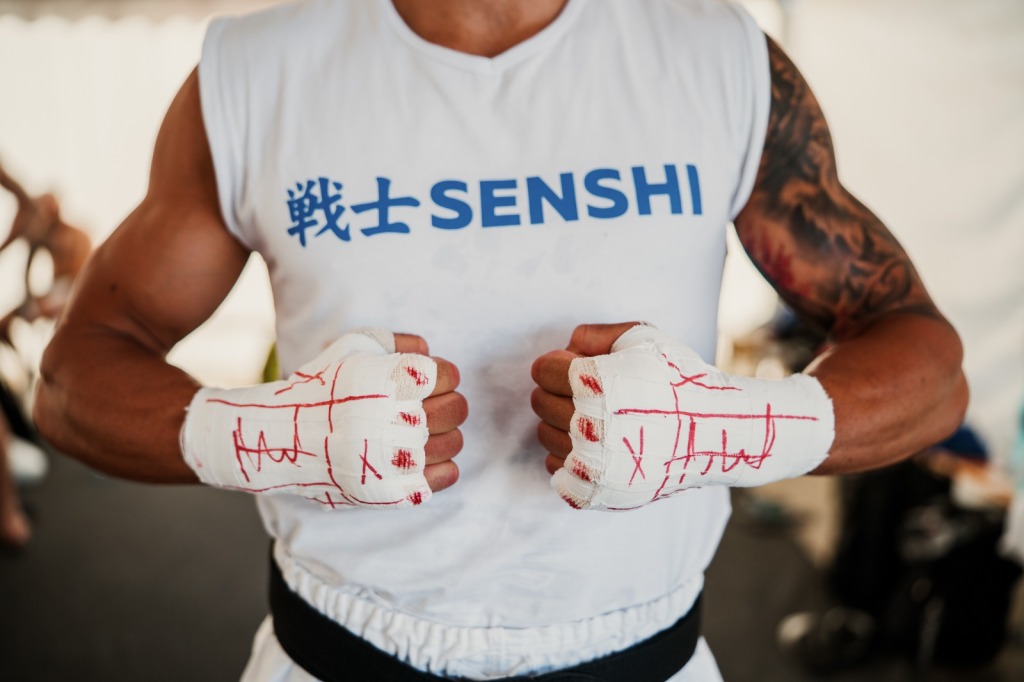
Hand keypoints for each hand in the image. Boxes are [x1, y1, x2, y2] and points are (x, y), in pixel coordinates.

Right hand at [182, 328, 465, 508]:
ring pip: (453, 443)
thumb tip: (428, 349)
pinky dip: (442, 467)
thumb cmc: (320, 388)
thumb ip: (395, 342)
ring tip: (423, 433)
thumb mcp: (351, 347)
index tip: (428, 382)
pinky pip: (443, 477)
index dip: (443, 376)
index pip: (447, 375)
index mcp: (389, 380)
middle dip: (449, 404)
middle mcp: (395, 418)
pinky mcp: (391, 489)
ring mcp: (394, 457)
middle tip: (432, 408)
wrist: (282, 438)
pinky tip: (423, 458)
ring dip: (446, 435)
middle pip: (455, 409)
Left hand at [532, 323, 833, 510]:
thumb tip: (565, 348)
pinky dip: (569, 459)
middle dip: (556, 391)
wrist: (717, 432)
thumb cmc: (679, 380)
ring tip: (595, 419)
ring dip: (562, 425)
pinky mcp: (596, 491)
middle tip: (584, 393)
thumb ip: (596, 334)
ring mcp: (592, 464)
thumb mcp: (643, 337)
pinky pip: (557, 472)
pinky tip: (596, 448)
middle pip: (540, 403)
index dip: (557, 364)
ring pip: (545, 436)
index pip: (543, 370)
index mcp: (595, 384)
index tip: (575, 367)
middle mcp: (589, 425)